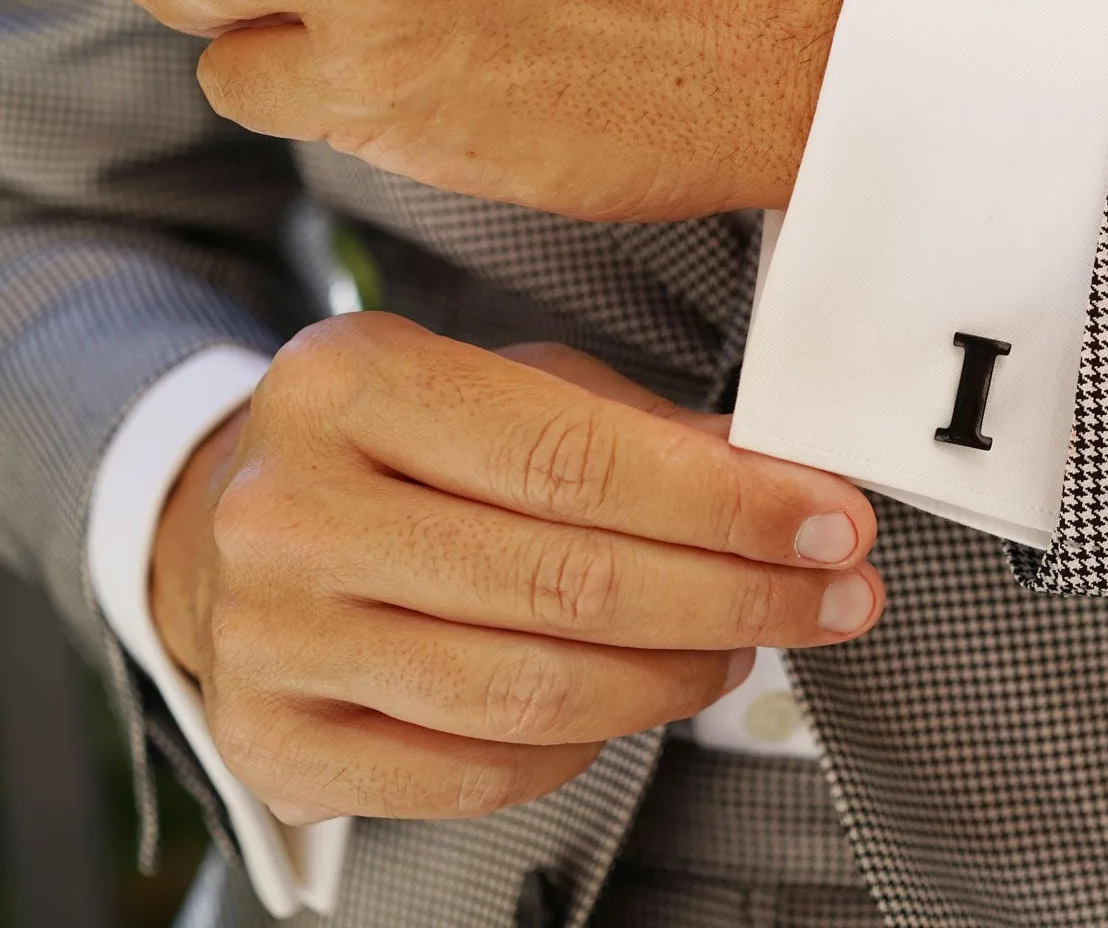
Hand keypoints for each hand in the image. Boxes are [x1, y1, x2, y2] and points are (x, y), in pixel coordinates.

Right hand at [148, 313, 880, 823]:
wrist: (228, 525)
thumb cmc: (393, 447)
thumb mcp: (506, 382)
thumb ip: (637, 428)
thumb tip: (778, 479)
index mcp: (350, 382)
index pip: (577, 459)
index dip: (729, 505)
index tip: (833, 525)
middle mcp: (291, 509)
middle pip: (567, 583)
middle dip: (736, 597)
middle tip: (830, 599)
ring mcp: (271, 636)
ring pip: (532, 690)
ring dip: (674, 679)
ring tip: (739, 646)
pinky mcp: (274, 741)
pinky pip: (477, 772)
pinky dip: (583, 746)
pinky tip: (630, 700)